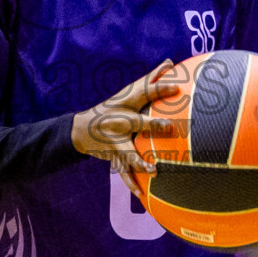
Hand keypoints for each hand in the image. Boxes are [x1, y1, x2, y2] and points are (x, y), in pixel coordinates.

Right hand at [72, 59, 179, 196]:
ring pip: (127, 152)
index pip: (144, 92)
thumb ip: (151, 78)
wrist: (81, 129)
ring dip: (139, 161)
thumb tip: (169, 61)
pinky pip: (123, 172)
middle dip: (151, 125)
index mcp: (125, 103)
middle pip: (136, 122)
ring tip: (153, 170)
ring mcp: (114, 141)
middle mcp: (118, 121)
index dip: (159, 88)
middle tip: (168, 126)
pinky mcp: (113, 156)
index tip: (176, 86)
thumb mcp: (128, 92)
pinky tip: (140, 195)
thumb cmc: (114, 107)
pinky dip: (131, 184)